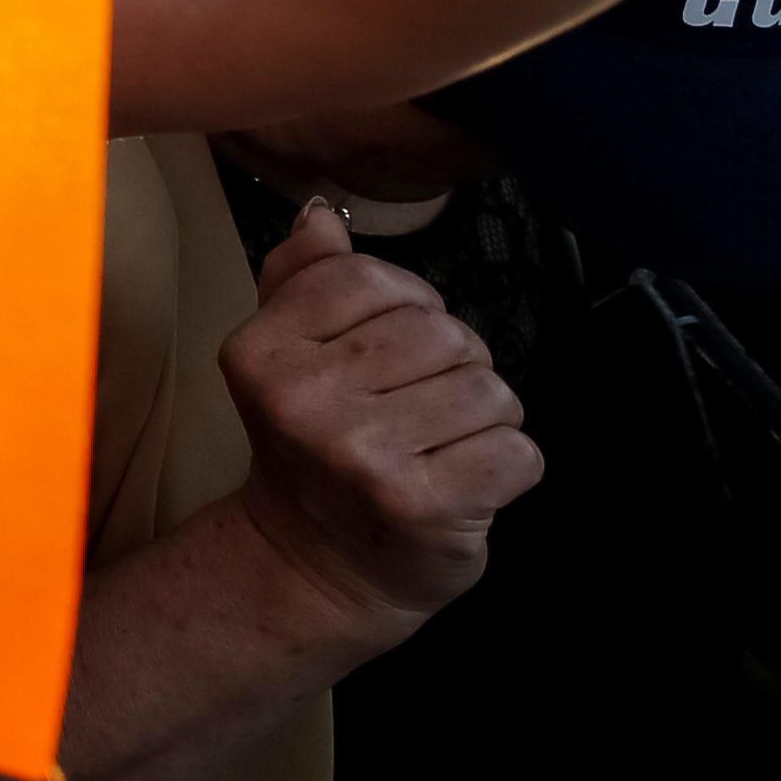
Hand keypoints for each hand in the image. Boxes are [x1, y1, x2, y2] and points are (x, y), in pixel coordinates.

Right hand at [224, 202, 537, 626]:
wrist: (313, 566)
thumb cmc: (312, 448)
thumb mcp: (288, 358)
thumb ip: (303, 281)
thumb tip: (322, 214)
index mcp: (261, 350)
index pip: (375, 282)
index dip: (406, 309)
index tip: (388, 354)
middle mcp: (303, 399)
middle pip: (443, 332)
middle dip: (454, 366)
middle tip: (421, 410)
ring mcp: (362, 456)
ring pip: (489, 389)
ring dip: (486, 418)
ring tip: (444, 446)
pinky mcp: (423, 505)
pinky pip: (518, 451)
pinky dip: (510, 467)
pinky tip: (468, 484)